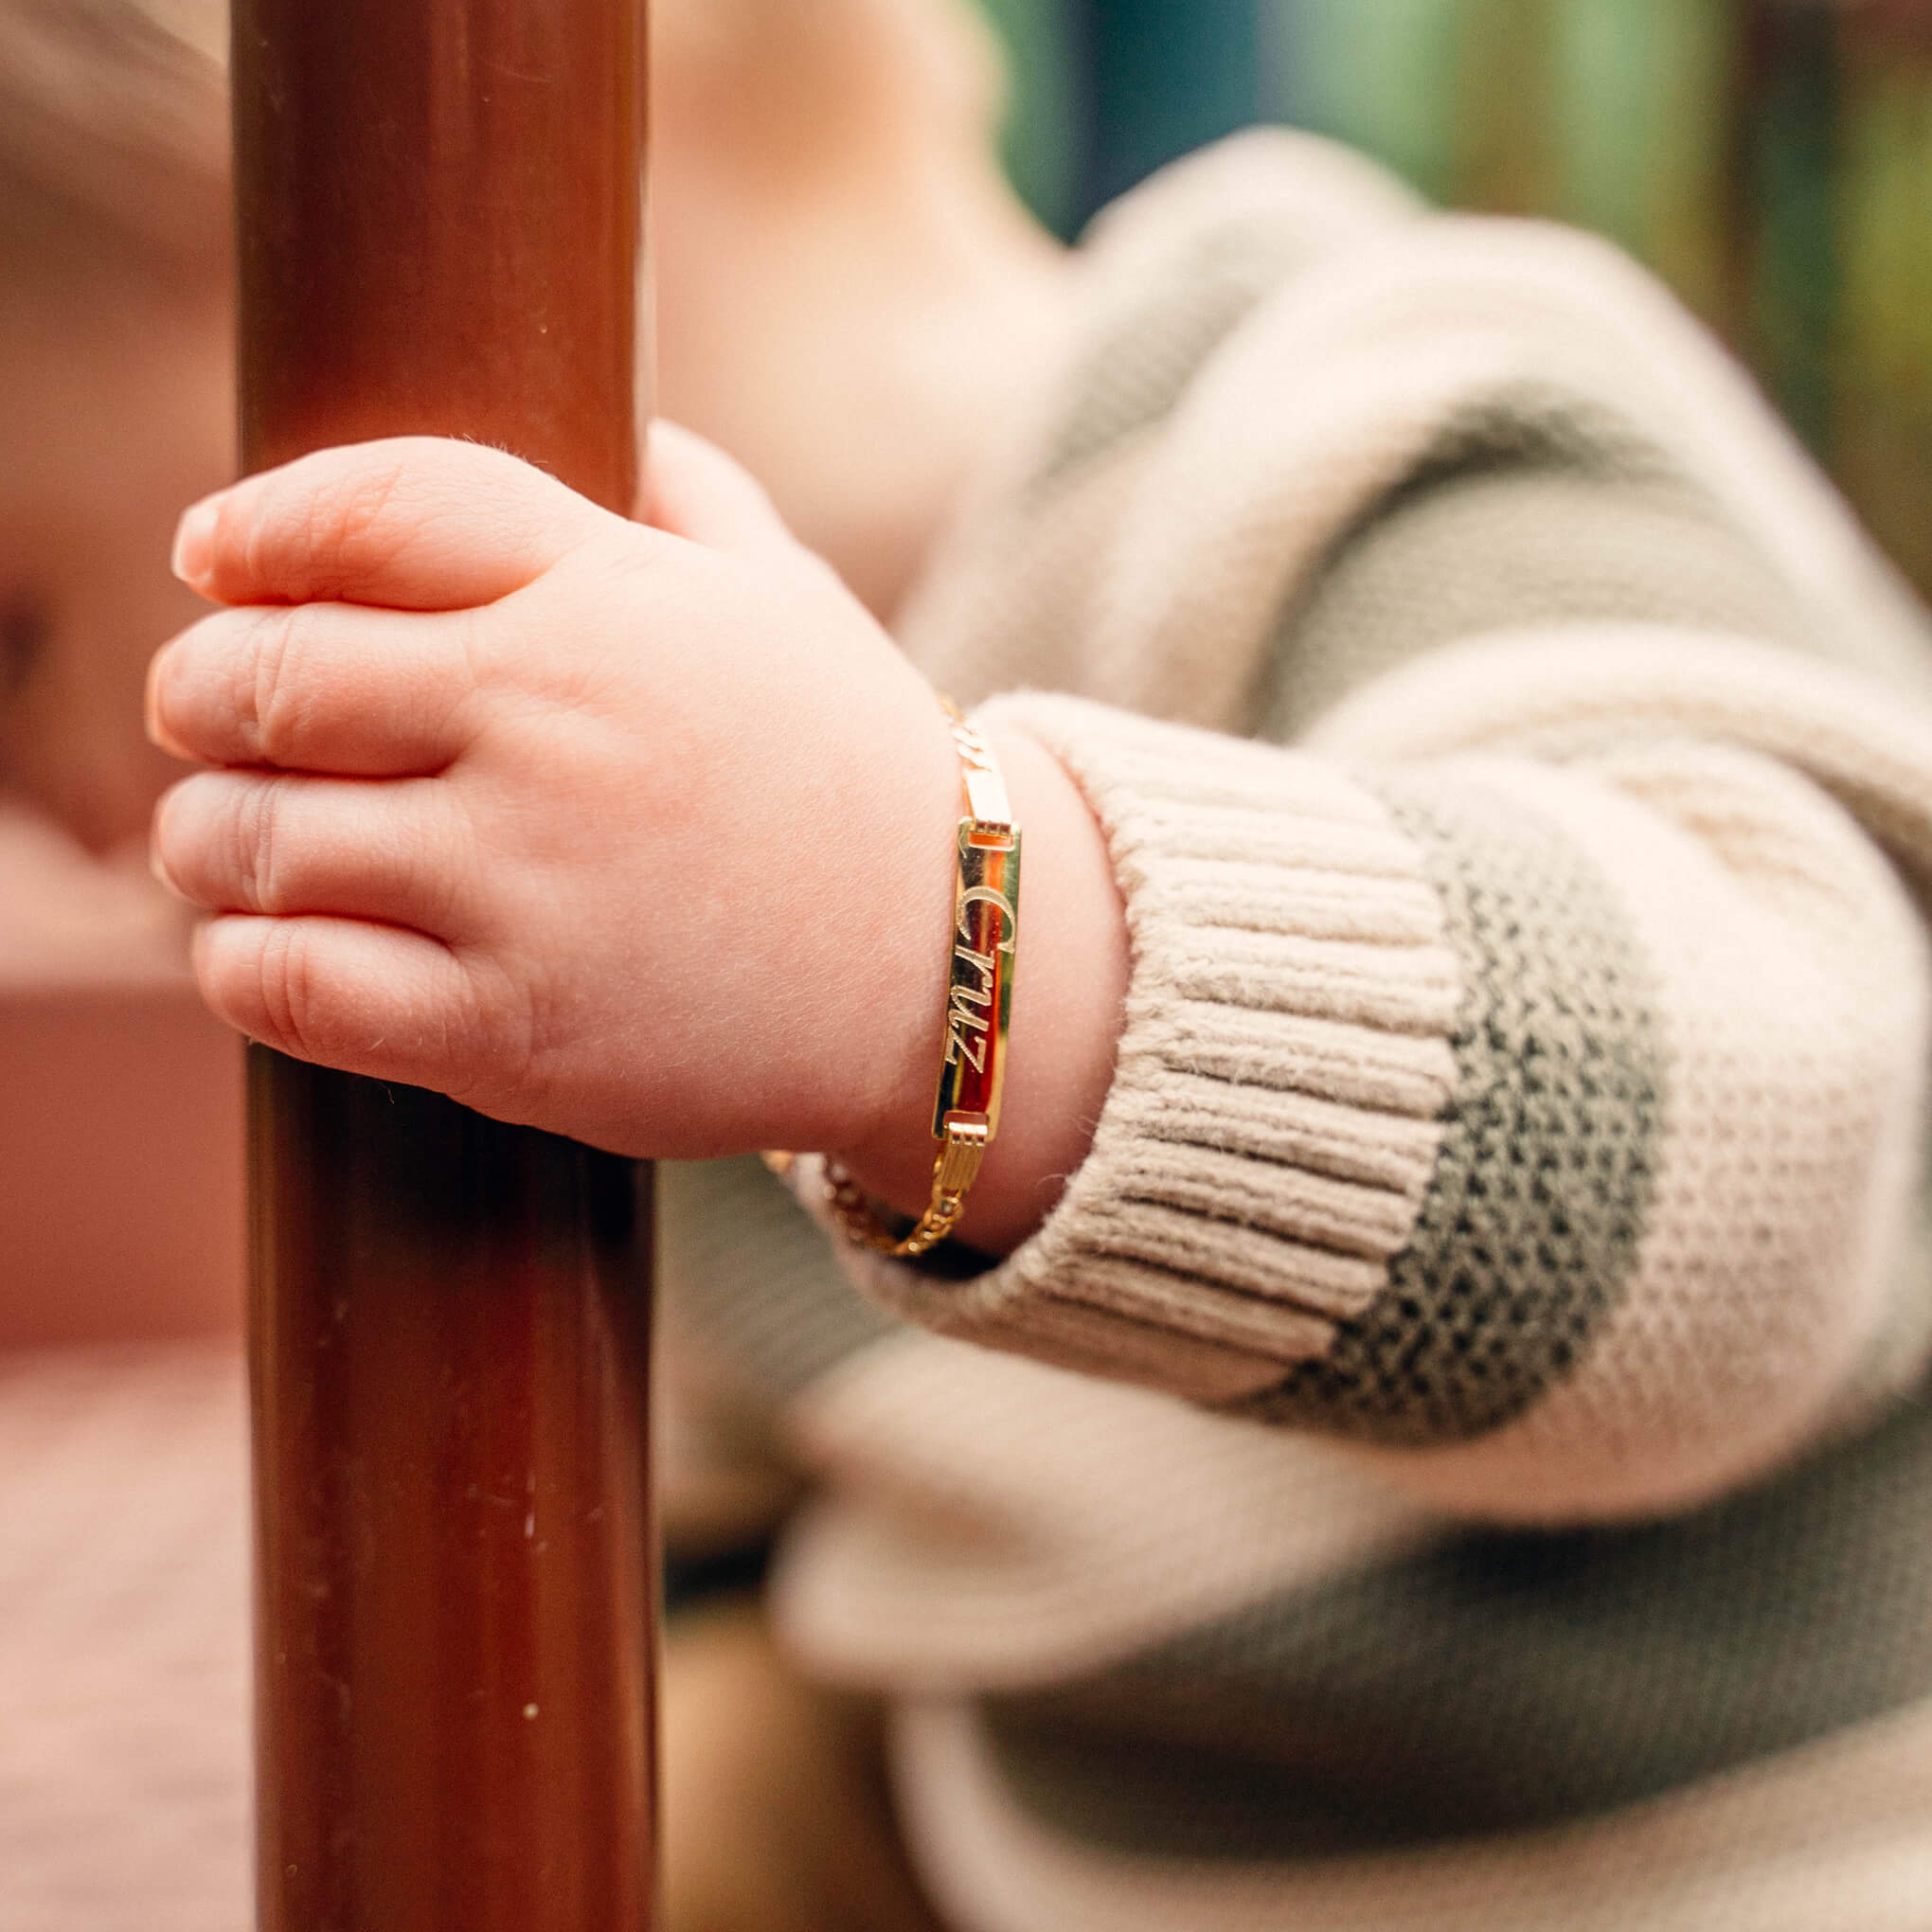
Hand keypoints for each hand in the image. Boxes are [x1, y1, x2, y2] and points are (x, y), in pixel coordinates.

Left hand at [147, 430, 1129, 1251]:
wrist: (954, 975)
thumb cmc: (858, 778)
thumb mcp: (794, 601)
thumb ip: (691, 497)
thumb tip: (620, 430)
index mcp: (612, 600)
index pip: (372, 511)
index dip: (260, 526)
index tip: (215, 558)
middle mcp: (553, 726)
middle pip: (273, 674)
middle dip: (203, 692)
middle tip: (204, 713)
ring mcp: (529, 885)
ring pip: (255, 839)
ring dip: (206, 838)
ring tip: (222, 841)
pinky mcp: (513, 1033)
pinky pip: (292, 986)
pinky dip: (242, 962)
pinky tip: (263, 945)